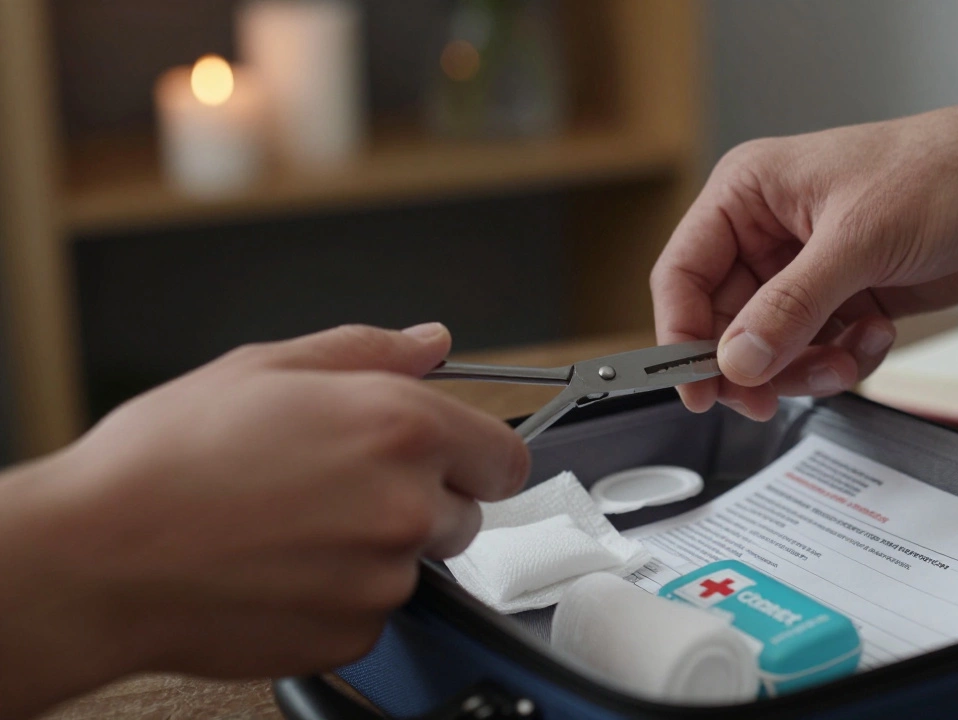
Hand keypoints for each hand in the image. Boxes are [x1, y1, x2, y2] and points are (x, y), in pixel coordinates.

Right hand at [0, 323, 527, 714]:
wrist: (97, 556)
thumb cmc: (166, 459)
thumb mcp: (266, 368)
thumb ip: (370, 351)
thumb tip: (430, 342)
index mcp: (400, 426)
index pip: (505, 457)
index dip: (477, 457)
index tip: (452, 462)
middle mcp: (407, 504)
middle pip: (465, 513)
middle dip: (421, 501)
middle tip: (339, 489)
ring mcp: (384, 578)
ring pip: (416, 566)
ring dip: (377, 551)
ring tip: (295, 528)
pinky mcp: (353, 634)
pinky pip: (374, 614)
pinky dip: (341, 598)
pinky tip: (282, 570)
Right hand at [652, 101, 957, 418]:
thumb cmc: (945, 172)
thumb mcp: (858, 239)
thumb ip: (790, 306)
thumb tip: (736, 359)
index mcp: (748, 194)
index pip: (682, 274)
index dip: (680, 335)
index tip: (695, 387)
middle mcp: (767, 233)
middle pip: (723, 323)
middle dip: (756, 363)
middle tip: (773, 395)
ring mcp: (806, 270)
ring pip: (770, 349)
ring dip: (806, 366)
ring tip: (846, 353)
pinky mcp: (843, 299)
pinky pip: (816, 353)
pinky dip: (843, 358)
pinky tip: (876, 331)